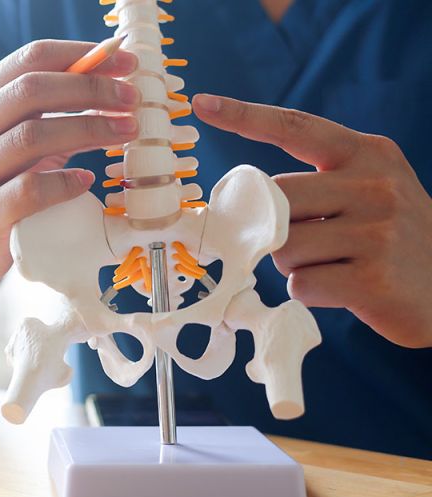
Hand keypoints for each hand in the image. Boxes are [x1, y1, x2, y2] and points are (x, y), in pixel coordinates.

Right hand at [0, 40, 139, 290]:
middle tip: (131, 99)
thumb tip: (110, 85)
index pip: (29, 59)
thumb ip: (46, 112)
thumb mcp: (8, 140)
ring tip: (125, 132)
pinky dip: (65, 182)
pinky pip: (30, 190)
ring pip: (32, 136)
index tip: (125, 63)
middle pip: (31, 90)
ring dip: (89, 128)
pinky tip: (87, 181)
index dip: (82, 55)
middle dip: (90, 89)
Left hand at [193, 94, 431, 347]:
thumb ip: (318, 186)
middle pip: (276, 199)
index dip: (245, 116)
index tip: (202, 103)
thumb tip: (250, 205)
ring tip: (334, 266)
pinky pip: (302, 285)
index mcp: (368, 154)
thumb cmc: (394, 238)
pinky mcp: (373, 279)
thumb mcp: (372, 191)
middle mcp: (375, 185)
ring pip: (283, 248)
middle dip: (275, 227)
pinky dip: (311, 293)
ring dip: (293, 265)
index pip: (297, 126)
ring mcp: (377, 233)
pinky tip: (345, 289)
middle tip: (310, 243)